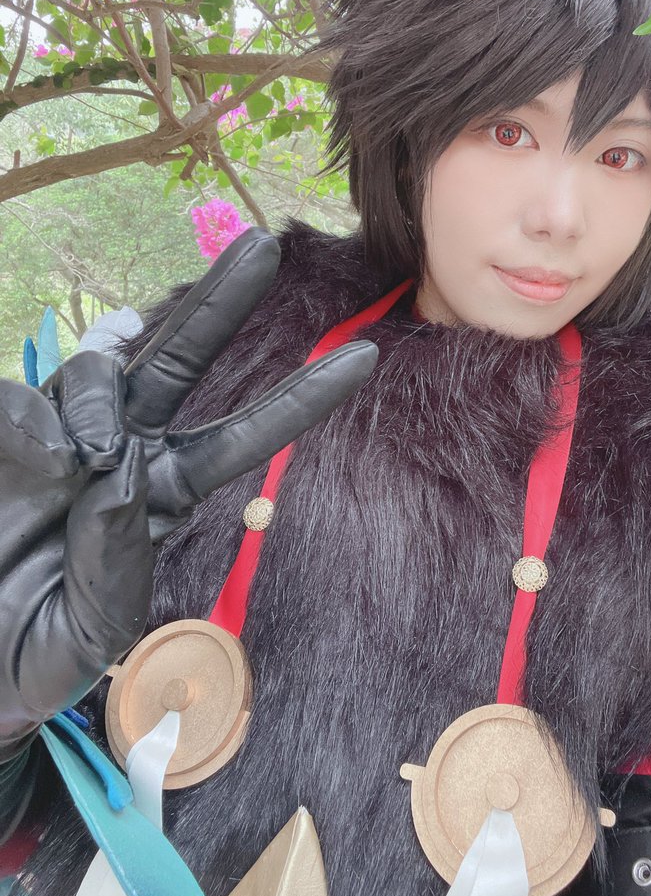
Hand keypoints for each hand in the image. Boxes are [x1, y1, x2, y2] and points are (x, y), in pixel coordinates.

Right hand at [0, 228, 376, 758]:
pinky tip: (33, 457)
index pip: (246, 436)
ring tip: (87, 456)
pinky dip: (33, 419)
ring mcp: (66, 433)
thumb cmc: (33, 652)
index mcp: (164, 491)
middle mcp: (125, 449)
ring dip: (102, 397)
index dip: (301, 398)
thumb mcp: (93, 633)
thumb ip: (115, 562)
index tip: (368, 357)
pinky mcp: (10, 431)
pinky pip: (26, 401)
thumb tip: (116, 469)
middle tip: (267, 244)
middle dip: (224, 301)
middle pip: (185, 359)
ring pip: (104, 373)